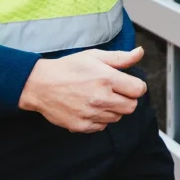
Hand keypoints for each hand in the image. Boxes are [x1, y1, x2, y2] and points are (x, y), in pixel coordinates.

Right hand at [19, 47, 146, 132]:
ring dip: (113, 109)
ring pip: (117, 117)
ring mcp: (90, 114)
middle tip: (115, 92)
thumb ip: (121, 57)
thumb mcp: (95, 56)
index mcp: (107, 79)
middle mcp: (101, 98)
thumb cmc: (69, 68)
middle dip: (127, 99)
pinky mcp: (81, 126)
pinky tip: (91, 108)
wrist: (40, 85)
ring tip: (100, 99)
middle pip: (131, 107)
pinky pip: (102, 127)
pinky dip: (100, 119)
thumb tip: (140, 52)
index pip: (138, 90)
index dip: (136, 87)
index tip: (129, 84)